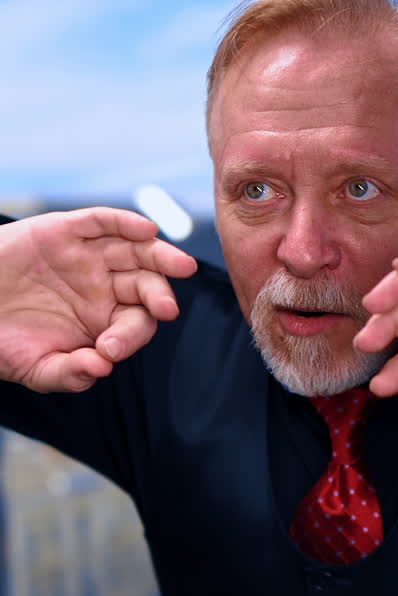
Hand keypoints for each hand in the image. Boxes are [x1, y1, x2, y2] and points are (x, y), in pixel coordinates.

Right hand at [0, 207, 196, 391]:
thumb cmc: (4, 340)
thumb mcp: (35, 367)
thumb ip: (69, 374)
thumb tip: (102, 368)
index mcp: (105, 321)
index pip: (134, 325)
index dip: (129, 338)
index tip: (107, 350)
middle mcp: (104, 287)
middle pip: (146, 286)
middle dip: (160, 297)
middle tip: (167, 309)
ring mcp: (88, 257)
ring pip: (134, 251)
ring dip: (160, 255)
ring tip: (182, 265)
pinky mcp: (66, 230)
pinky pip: (102, 222)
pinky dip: (124, 223)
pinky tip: (145, 230)